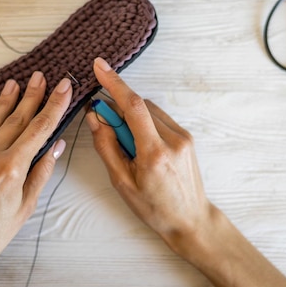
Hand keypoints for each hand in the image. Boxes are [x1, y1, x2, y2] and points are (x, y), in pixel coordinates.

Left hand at [0, 72, 71, 286]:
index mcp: (11, 169)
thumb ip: (41, 171)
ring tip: (15, 83)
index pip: (39, 128)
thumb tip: (56, 144)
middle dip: (31, 95)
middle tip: (40, 76)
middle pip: (15, 118)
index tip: (63, 86)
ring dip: (5, 101)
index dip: (54, 105)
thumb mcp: (26, 206)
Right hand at [86, 57, 210, 249]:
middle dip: (118, 107)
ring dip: (131, 116)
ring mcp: (183, 137)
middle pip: (139, 106)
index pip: (133, 107)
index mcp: (155, 153)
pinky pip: (159, 118)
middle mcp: (173, 140)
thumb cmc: (154, 208)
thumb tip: (95, 116)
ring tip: (126, 143)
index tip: (100, 66)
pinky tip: (140, 143)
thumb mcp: (122, 183)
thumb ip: (107, 146)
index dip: (115, 83)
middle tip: (103, 123)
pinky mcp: (186, 137)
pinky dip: (144, 122)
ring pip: (149, 110)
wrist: (190, 220)